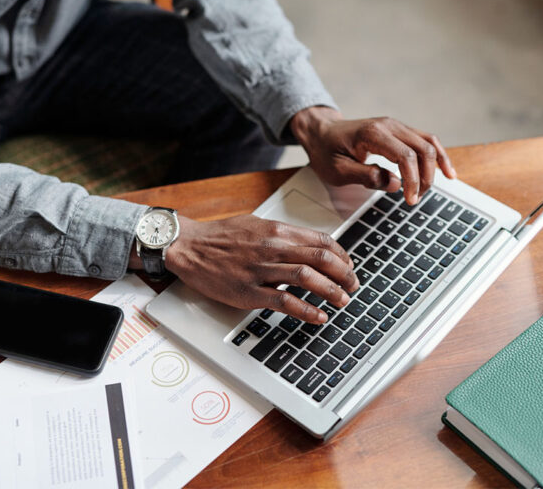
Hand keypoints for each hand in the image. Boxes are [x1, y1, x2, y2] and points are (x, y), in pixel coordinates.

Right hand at [160, 215, 359, 323]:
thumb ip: (284, 235)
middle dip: (344, 274)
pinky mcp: (249, 291)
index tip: (348, 266)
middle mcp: (272, 247)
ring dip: (332, 291)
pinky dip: (306, 310)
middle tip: (353, 286)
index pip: (321, 240)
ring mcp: (261, 270)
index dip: (342, 255)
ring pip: (307, 278)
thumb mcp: (257, 225)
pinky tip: (318, 316)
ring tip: (343, 301)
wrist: (189, 247)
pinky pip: (284, 301)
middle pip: (321, 258)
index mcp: (277, 230)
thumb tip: (310, 245)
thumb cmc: (221, 237)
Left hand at [289, 107, 456, 204]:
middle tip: (415, 199)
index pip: (405, 156)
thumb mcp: (337, 171)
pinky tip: (446, 171)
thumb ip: (366, 177)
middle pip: (423, 148)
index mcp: (372, 134)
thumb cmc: (326, 151)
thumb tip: (394, 184)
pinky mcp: (398, 131)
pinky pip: (425, 141)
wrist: (321, 132)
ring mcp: (395, 126)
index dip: (412, 180)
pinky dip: (437, 155)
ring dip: (434, 167)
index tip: (410, 200)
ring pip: (428, 143)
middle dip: (425, 177)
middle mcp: (388, 125)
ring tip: (430, 189)